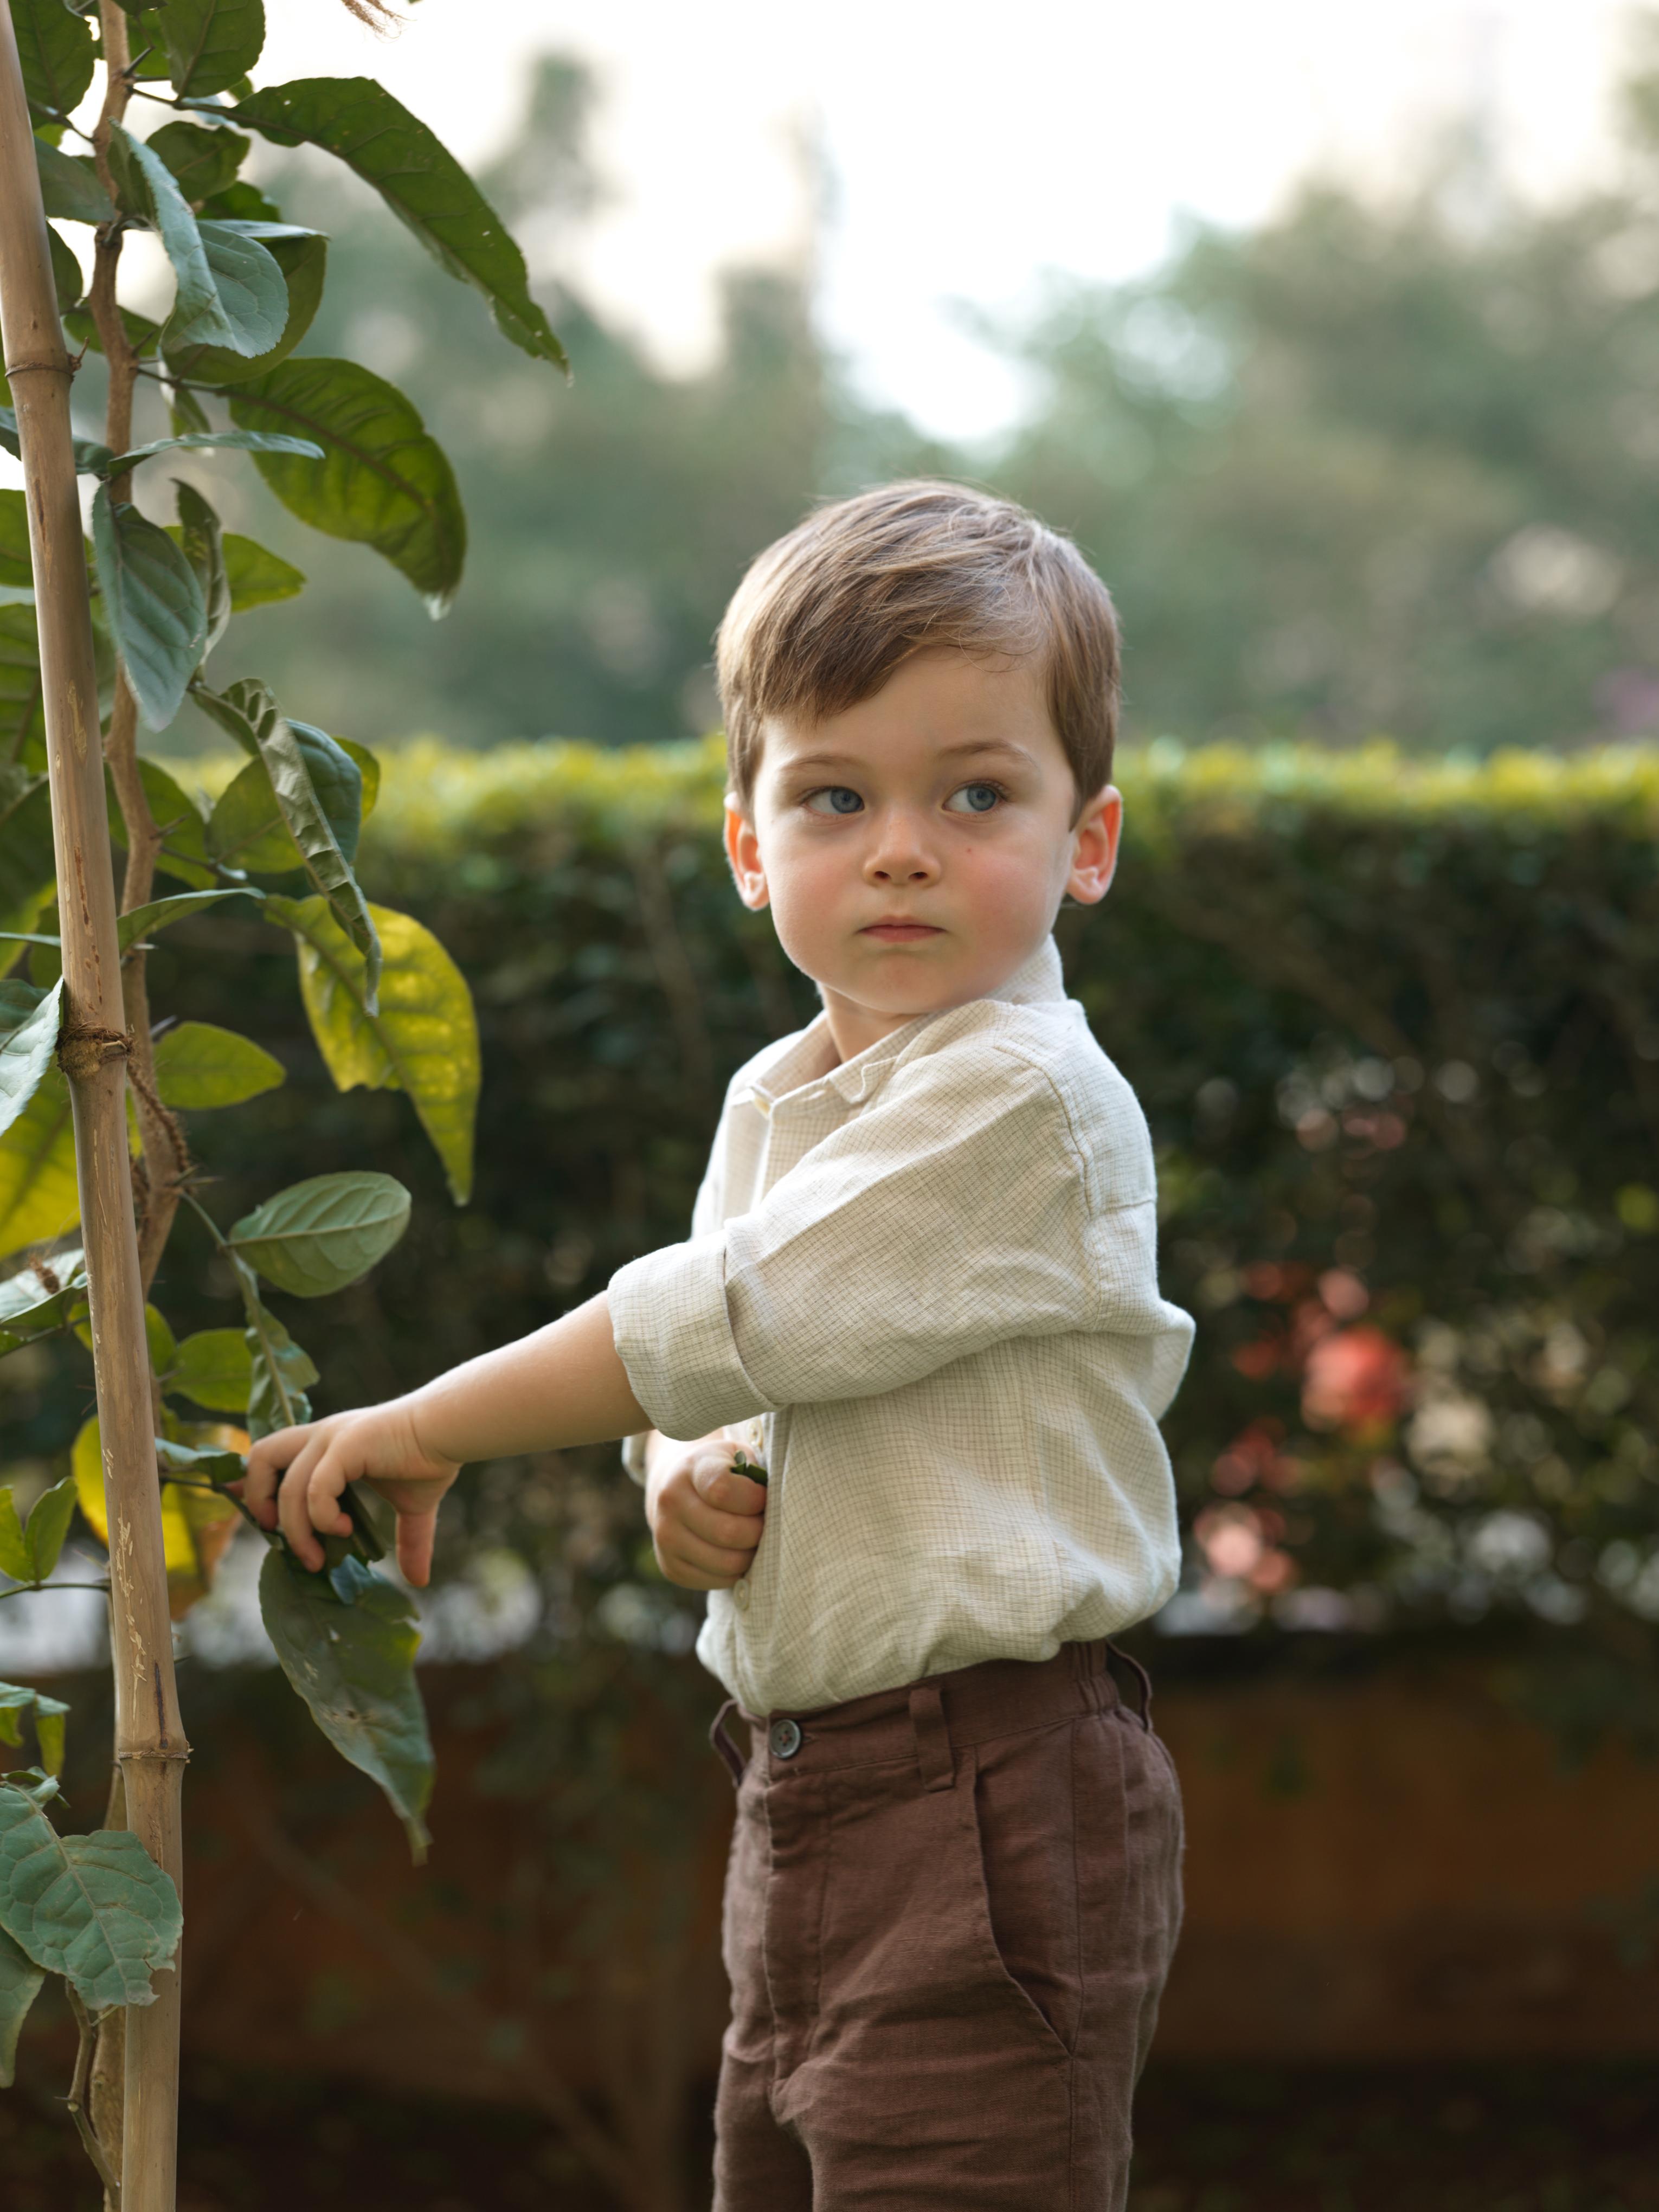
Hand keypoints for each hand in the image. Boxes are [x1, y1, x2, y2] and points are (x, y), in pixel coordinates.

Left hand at [237, 1399, 461, 1586]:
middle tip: (276, 1535)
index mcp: (325, 1443)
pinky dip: (322, 1517)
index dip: (252, 1483)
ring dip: (298, 1531)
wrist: (450, 1430)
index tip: (253, 1515)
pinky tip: (343, 1529)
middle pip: (261, 1458)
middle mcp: (320, 1436)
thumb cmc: (430, 1458)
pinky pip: (316, 1489)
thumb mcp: (411, 1507)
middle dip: (258, 1500)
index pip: (270, 1456)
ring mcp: (331, 1439)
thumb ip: (407, 1540)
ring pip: (288, 1489)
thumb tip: (419, 1580)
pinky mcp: (345, 1446)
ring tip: (319, 1556)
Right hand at [645, 1439, 766, 1590]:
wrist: (678, 1488)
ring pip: (725, 1563)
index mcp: (692, 1468)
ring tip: (752, 1539)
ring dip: (749, 1555)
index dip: (754, 1499)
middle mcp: (671, 1502)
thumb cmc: (723, 1472)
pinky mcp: (671, 1568)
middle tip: (764, 1524)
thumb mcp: (738, 1456)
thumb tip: (778, 1508)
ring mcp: (666, 1538)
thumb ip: (756, 1474)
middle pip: (728, 1533)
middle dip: (757, 1532)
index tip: (763, 1498)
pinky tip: (735, 1552)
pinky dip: (736, 1572)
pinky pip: (717, 1581)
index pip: (723, 1491)